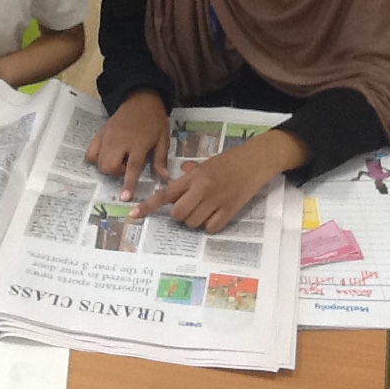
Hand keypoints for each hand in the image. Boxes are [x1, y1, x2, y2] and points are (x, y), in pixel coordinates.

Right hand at [85, 90, 169, 201]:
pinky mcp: (100, 133)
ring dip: (108, 167)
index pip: (132, 167)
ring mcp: (107, 137)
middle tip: (127, 166)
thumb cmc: (155, 120)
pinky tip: (106, 156)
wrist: (141, 99)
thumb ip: (161, 160)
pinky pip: (90, 152)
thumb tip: (165, 179)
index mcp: (138, 143)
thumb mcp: (163, 139)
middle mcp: (120, 141)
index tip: (124, 197)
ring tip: (119, 159)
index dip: (128, 183)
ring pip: (99, 162)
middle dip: (116, 173)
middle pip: (109, 166)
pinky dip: (96, 158)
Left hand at [129, 130, 307, 232]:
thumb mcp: (206, 162)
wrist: (255, 161)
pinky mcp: (230, 211)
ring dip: (195, 220)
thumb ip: (191, 173)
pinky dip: (210, 225)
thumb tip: (180, 176)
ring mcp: (216, 201)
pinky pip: (211, 228)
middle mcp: (202, 189)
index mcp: (193, 177)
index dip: (149, 205)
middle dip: (180, 214)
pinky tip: (216, 214)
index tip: (134, 214)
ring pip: (193, 223)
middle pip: (178, 214)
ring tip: (206, 208)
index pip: (166, 193)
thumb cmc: (229, 160)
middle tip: (190, 206)